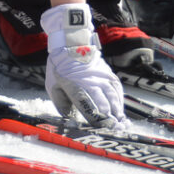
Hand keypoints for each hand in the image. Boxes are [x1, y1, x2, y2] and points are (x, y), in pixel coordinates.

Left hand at [40, 3, 125, 127]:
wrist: (71, 44)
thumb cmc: (59, 67)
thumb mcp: (53, 86)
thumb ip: (61, 104)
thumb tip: (70, 118)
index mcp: (74, 86)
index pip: (87, 106)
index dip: (95, 119)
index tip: (100, 128)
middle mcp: (90, 82)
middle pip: (103, 103)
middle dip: (109, 118)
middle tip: (114, 129)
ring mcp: (100, 76)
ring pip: (112, 96)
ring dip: (117, 110)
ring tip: (120, 121)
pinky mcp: (106, 72)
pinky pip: (116, 87)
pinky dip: (119, 99)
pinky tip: (120, 107)